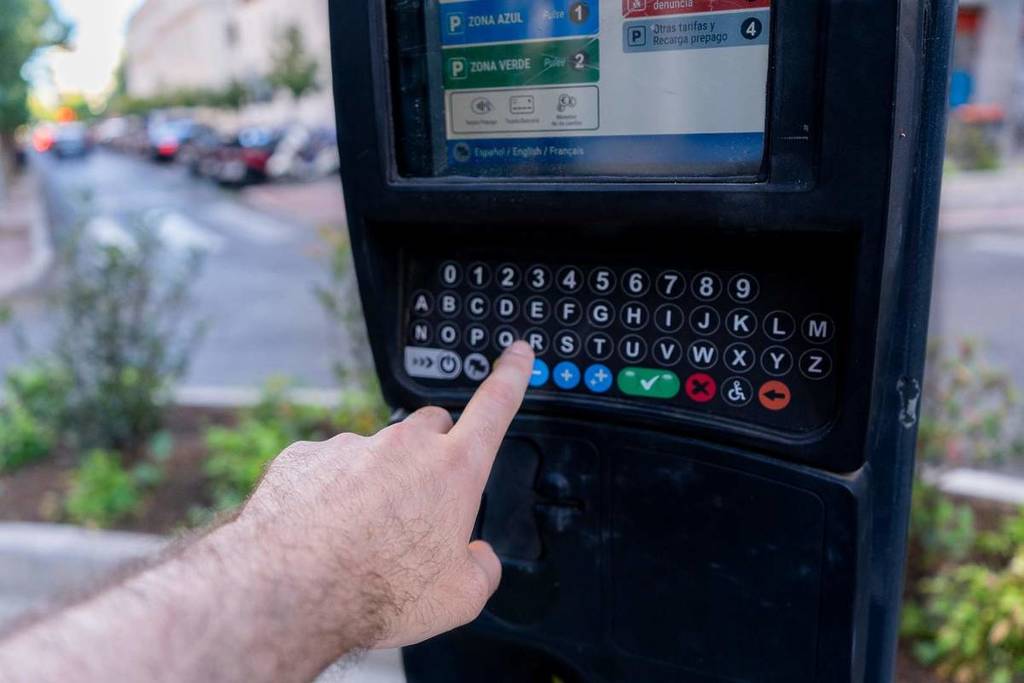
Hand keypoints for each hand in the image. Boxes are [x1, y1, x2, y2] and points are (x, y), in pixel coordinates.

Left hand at [232, 341, 535, 650]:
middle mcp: (403, 446)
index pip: (494, 407)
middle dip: (433, 453)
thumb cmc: (378, 593)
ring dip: (376, 480)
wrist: (291, 594)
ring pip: (375, 452)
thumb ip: (482, 568)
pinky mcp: (304, 457)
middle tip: (421, 502)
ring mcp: (350, 447)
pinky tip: (322, 532)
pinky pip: (326, 467)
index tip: (517, 354)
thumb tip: (478, 558)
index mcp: (453, 471)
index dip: (510, 377)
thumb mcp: (460, 598)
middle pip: (430, 428)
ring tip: (361, 535)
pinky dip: (328, 492)